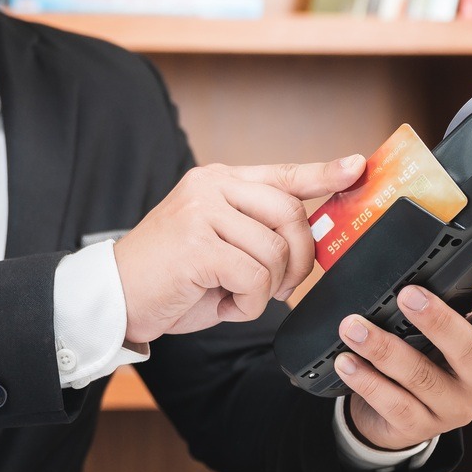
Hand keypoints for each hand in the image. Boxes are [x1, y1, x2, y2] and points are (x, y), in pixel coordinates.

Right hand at [113, 157, 364, 345]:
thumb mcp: (218, 244)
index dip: (323, 173)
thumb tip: (311, 238)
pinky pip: (254, 277)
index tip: (356, 166)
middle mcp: (211, 187)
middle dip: (299, 259)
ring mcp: (201, 212)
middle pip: (290, 214)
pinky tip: (223, 305)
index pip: (282, 173)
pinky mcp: (196, 244)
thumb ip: (256, 231)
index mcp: (219, 181)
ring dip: (266, 289)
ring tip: (235, 297)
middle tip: (281, 288)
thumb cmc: (171, 277)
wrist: (115, 297)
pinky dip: (247, 304)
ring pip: (274, 251)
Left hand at [337, 239, 471, 451]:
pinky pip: (393, 403)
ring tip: (352, 326)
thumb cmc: (425, 357)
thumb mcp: (441, 331)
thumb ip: (442, 300)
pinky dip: (367, 381)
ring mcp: (454, 407)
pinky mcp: (421, 427)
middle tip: (408, 294)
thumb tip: (415, 251)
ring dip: (384, 349)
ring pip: (421, 377)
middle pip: (468, 350)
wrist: (401, 419)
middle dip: (437, 321)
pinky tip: (346, 362)